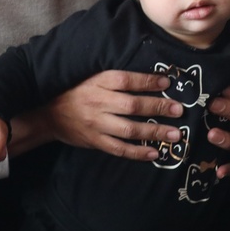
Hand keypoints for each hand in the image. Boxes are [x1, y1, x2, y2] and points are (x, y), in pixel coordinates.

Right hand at [26, 70, 184, 160]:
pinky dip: (138, 153)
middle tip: (179, 110)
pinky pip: (119, 149)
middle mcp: (98, 102)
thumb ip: (119, 79)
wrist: (50, 115)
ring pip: (129, 129)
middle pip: (132, 106)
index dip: (147, 81)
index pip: (126, 80)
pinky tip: (155, 153)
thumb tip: (154, 79)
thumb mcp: (94, 77)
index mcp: (99, 82)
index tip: (168, 82)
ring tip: (174, 135)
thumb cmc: (79, 92)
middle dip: (158, 108)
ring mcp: (97, 124)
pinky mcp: (95, 141)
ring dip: (154, 132)